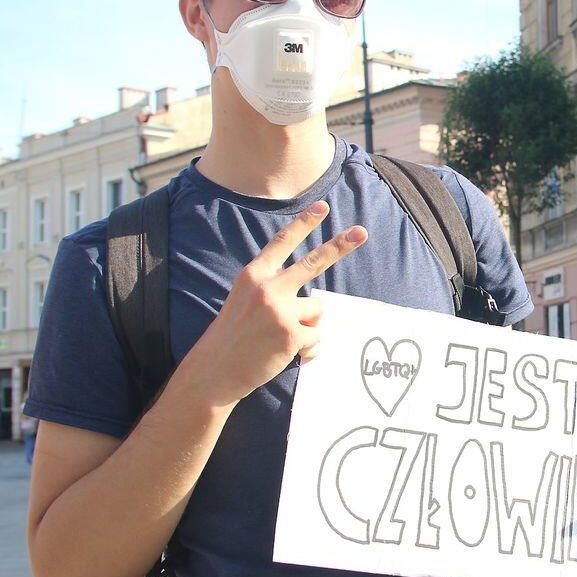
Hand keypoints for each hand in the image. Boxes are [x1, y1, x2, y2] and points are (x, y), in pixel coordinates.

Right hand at [188, 201, 366, 405]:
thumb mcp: (244, 300)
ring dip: (306, 327)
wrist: (214, 370)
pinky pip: (316, 338)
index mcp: (253, 275)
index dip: (303, 223)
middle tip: (362, 232)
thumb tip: (318, 303)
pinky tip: (283, 355)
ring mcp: (279, 310)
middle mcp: (267, 288)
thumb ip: (275, 290)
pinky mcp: (290, 334)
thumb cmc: (233, 337)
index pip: (282, 243)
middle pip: (313, 263)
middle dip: (340, 246)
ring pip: (316, 311)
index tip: (322, 206)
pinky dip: (306, 350)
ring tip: (278, 339)